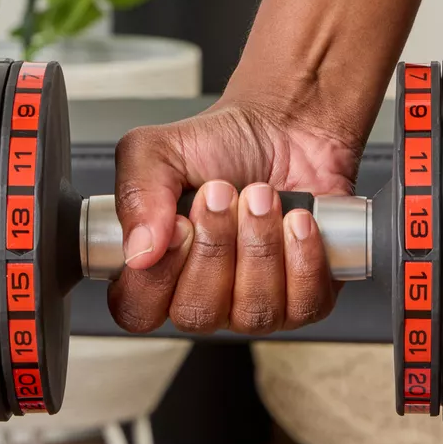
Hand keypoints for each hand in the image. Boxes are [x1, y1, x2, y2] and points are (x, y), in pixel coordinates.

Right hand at [107, 98, 363, 335]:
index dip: (157, 276)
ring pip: (254, 312)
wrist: (287, 129)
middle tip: (224, 195)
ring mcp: (255, 305)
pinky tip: (297, 220)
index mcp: (158, 270)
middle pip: (197, 314)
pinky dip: (302, 255)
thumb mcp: (158, 151)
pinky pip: (304, 304)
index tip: (180, 224)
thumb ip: (136, 195)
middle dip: (216, 246)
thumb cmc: (224, 146)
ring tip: (262, 197)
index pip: (138, 311)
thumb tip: (139, 252)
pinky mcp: (307, 298)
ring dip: (260, 246)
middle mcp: (204, 297)